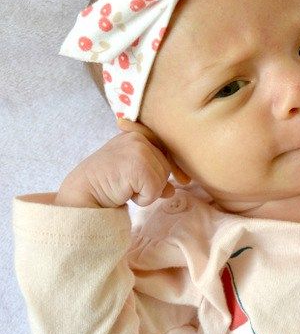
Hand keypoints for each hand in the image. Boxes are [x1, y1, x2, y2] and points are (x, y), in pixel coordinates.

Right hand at [55, 120, 188, 208]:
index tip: (183, 180)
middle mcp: (138, 139)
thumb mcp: (131, 174)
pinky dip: (143, 198)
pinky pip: (155, 189)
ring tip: (125, 189)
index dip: (175, 167)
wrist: (82, 194)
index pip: (166, 150)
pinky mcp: (138, 164)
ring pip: (163, 178)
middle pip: (166, 166)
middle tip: (130, 188)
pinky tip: (125, 193)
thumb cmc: (104, 184)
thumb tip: (172, 188)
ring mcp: (138, 149)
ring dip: (147, 192)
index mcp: (136, 136)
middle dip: (154, 183)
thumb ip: (151, 175)